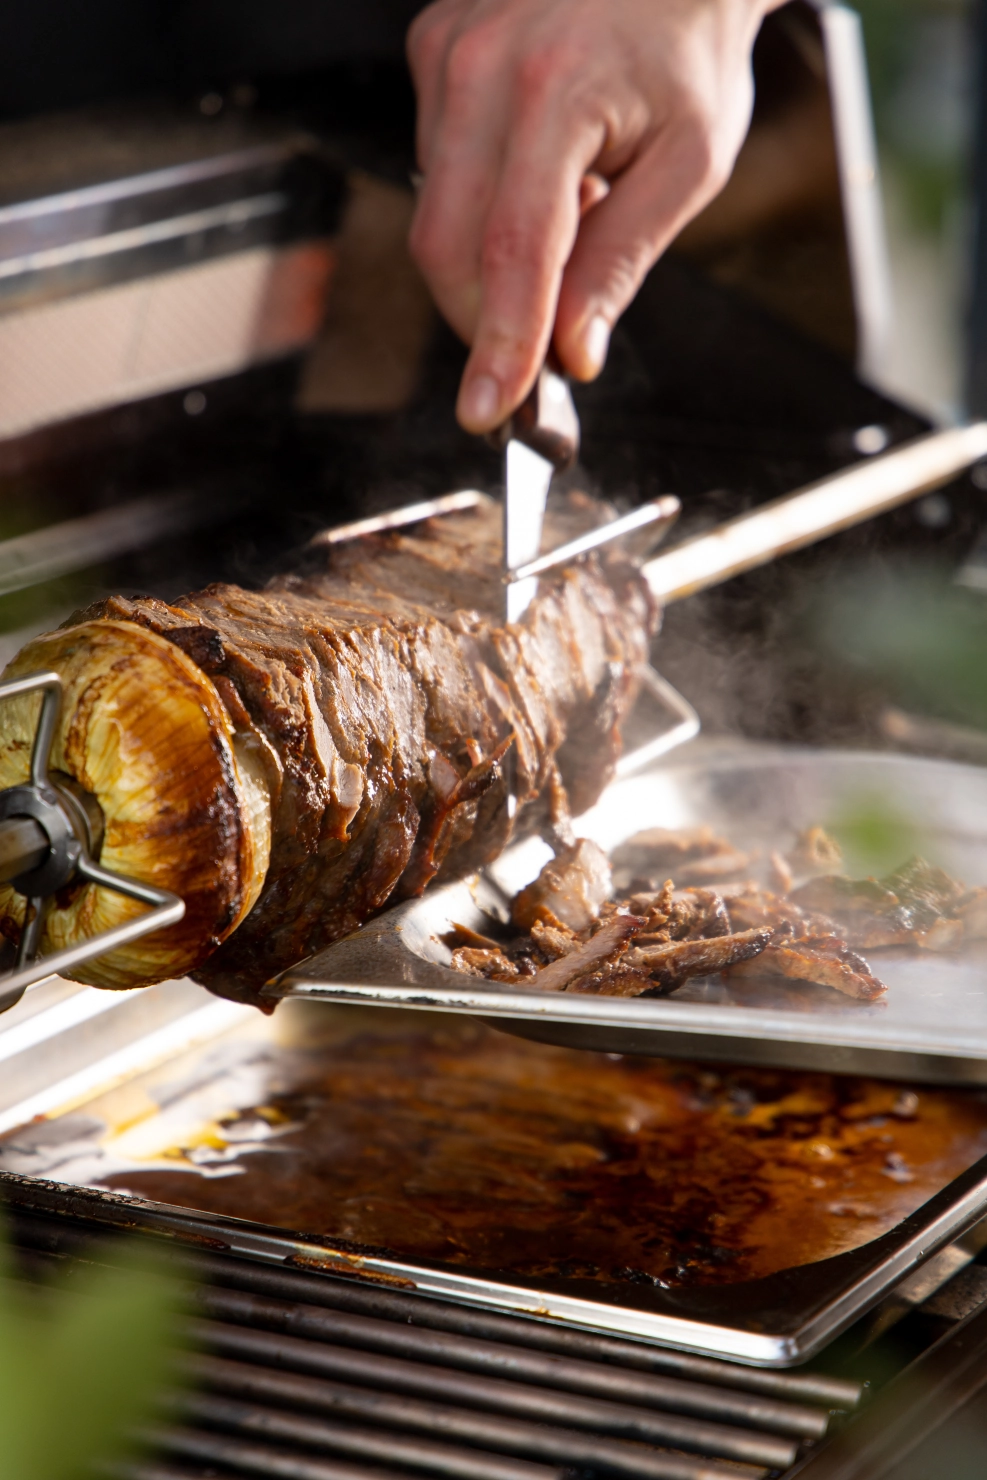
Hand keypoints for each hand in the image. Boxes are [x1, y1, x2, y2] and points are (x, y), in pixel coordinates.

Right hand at [407, 0, 780, 431]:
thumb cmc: (689, 47)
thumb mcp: (690, 161)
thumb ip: (623, 260)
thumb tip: (571, 352)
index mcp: (558, 89)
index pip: (513, 249)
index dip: (499, 341)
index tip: (489, 410)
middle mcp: (482, 65)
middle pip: (447, 247)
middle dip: (486, 321)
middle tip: (535, 356)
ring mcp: (445, 53)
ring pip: (436, 217)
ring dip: (493, 258)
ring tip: (572, 212)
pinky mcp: (430, 51)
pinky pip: (436, 170)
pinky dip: (482, 207)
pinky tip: (540, 176)